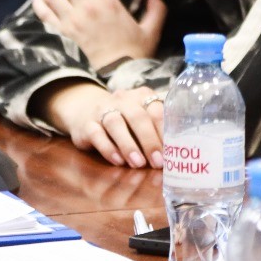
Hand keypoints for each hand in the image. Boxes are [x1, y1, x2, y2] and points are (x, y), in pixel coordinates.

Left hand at [32, 0, 166, 68]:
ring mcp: (72, 21)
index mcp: (108, 1)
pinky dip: (38, 5)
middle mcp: (87, 7)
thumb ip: (156, 9)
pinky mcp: (62, 35)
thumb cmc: (134, 52)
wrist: (117, 76)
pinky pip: (45, 15)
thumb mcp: (151, 29)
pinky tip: (37, 1)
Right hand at [44, 81, 165, 167]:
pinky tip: (118, 161)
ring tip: (138, 164)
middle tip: (157, 162)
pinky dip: (108, 148)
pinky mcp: (86, 124)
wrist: (85, 111)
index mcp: (142, 96)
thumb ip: (156, 132)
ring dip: (128, 145)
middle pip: (138, 116)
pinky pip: (96, 134)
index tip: (171, 153)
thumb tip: (175, 156)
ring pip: (115, 123)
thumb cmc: (124, 121)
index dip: (164, 132)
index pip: (156, 110)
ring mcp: (102, 110)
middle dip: (149, 140)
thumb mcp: (141, 120)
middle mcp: (123, 99)